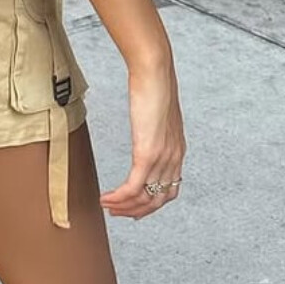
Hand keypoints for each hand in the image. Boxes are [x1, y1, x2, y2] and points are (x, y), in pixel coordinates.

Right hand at [100, 61, 185, 219]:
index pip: (170, 189)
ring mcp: (162, 158)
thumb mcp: (158, 113)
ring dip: (124, 207)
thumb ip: (154, 126)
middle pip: (158, 200)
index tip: (135, 207)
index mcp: (178, 150)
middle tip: (117, 212)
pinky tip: (106, 198)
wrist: (155, 71)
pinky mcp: (147, 154)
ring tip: (108, 206)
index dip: (152, 203)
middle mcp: (173, 158)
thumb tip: (146, 125)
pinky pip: (133, 187)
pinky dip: (119, 198)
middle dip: (136, 210)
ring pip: (144, 198)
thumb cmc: (155, 84)